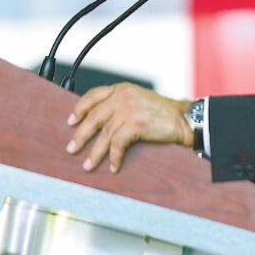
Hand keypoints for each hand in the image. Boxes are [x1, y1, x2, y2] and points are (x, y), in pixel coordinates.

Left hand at [65, 83, 192, 172]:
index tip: (71, 121)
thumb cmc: (162, 112)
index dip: (79, 109)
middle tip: (71, 148)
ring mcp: (128, 110)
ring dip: (95, 152)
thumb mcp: (138, 99)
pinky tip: (113, 166)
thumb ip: (119, 103)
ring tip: (88, 165)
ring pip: (104, 134)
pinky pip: (117, 144)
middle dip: (81, 135)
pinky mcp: (135, 124)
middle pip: (93, 117)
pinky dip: (114, 157)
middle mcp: (122, 97)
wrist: (183, 119)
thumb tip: (99, 120)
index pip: (93, 96)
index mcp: (121, 89)